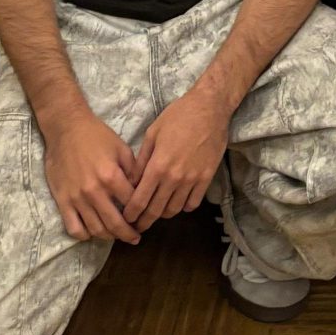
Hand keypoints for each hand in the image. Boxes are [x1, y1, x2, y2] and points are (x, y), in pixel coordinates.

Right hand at [43, 107, 141, 242]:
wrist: (66, 129)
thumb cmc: (96, 135)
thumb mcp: (121, 148)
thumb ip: (133, 170)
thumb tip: (141, 189)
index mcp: (111, 176)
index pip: (131, 204)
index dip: (141, 213)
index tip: (145, 217)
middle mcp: (94, 191)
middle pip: (115, 223)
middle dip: (128, 234)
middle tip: (135, 238)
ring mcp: (77, 199)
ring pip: (96, 230)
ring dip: (109, 237)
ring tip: (117, 236)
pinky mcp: (63, 202)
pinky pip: (74, 229)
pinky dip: (85, 235)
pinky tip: (93, 232)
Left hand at [127, 82, 233, 229]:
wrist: (209, 108)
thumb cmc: (178, 116)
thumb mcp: (153, 133)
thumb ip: (141, 160)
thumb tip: (131, 182)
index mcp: (158, 166)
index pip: (140, 200)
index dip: (131, 214)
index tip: (126, 219)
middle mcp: (174, 177)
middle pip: (156, 210)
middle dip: (144, 221)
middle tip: (138, 225)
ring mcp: (192, 180)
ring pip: (174, 210)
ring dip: (163, 214)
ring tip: (158, 211)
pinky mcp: (207, 178)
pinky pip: (193, 203)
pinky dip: (184, 206)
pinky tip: (178, 201)